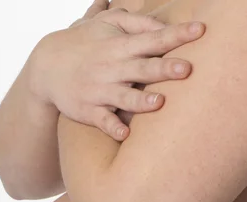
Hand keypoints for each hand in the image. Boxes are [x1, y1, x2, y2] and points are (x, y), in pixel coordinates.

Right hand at [28, 0, 204, 140]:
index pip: (153, 38)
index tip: (201, 30)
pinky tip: (124, 134)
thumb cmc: (84, 44)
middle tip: (187, 69)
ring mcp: (99, 90)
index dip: (177, 34)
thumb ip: (135, 22)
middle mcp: (112, 68)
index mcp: (120, 46)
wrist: (45, 67)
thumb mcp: (105, 24)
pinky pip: (102, 120)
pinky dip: (112, 127)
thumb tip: (163, 24)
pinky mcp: (88, 110)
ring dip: (140, 100)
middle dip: (163, 68)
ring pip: (123, 96)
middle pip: (142, 68)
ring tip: (159, 102)